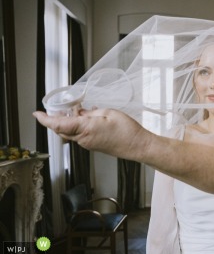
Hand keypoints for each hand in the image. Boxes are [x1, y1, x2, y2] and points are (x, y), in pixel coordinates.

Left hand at [33, 108, 147, 160]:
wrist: (137, 146)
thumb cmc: (127, 131)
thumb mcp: (108, 113)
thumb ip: (90, 113)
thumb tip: (80, 113)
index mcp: (85, 129)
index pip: (58, 124)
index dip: (45, 119)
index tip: (37, 114)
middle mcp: (84, 139)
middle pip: (61, 129)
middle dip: (55, 119)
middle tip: (56, 108)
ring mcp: (88, 144)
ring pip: (70, 132)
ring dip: (67, 122)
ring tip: (74, 110)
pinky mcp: (94, 145)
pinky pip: (79, 135)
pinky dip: (77, 126)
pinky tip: (86, 117)